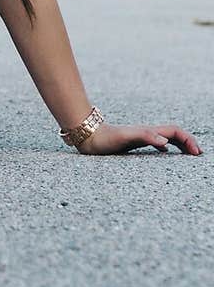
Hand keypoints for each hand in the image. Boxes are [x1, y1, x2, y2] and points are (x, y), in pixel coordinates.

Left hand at [76, 121, 202, 154]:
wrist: (88, 136)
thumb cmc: (106, 138)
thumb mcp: (126, 138)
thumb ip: (145, 136)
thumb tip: (164, 141)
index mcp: (148, 131)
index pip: (174, 131)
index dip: (187, 140)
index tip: (196, 153)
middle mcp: (147, 132)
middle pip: (173, 134)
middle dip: (188, 142)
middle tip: (198, 154)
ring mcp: (141, 136)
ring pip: (166, 137)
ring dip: (179, 144)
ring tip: (188, 153)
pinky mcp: (134, 142)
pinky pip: (155, 142)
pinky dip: (166, 146)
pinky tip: (164, 152)